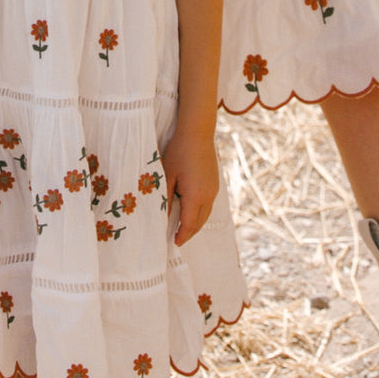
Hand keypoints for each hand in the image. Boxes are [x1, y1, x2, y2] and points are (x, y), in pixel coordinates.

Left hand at [162, 126, 219, 245]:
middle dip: (189, 233)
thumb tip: (163, 218)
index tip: (174, 243)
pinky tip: (191, 212)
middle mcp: (208, 196)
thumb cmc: (178, 153)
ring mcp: (214, 190)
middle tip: (177, 239)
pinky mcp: (215, 184)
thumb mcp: (167, 176)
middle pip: (200, 223)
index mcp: (196, 196)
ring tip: (183, 229)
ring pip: (206, 215)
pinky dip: (200, 214)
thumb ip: (166, 199)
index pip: (189, 224)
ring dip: (195, 224)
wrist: (197, 134)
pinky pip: (208, 205)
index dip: (182, 235)